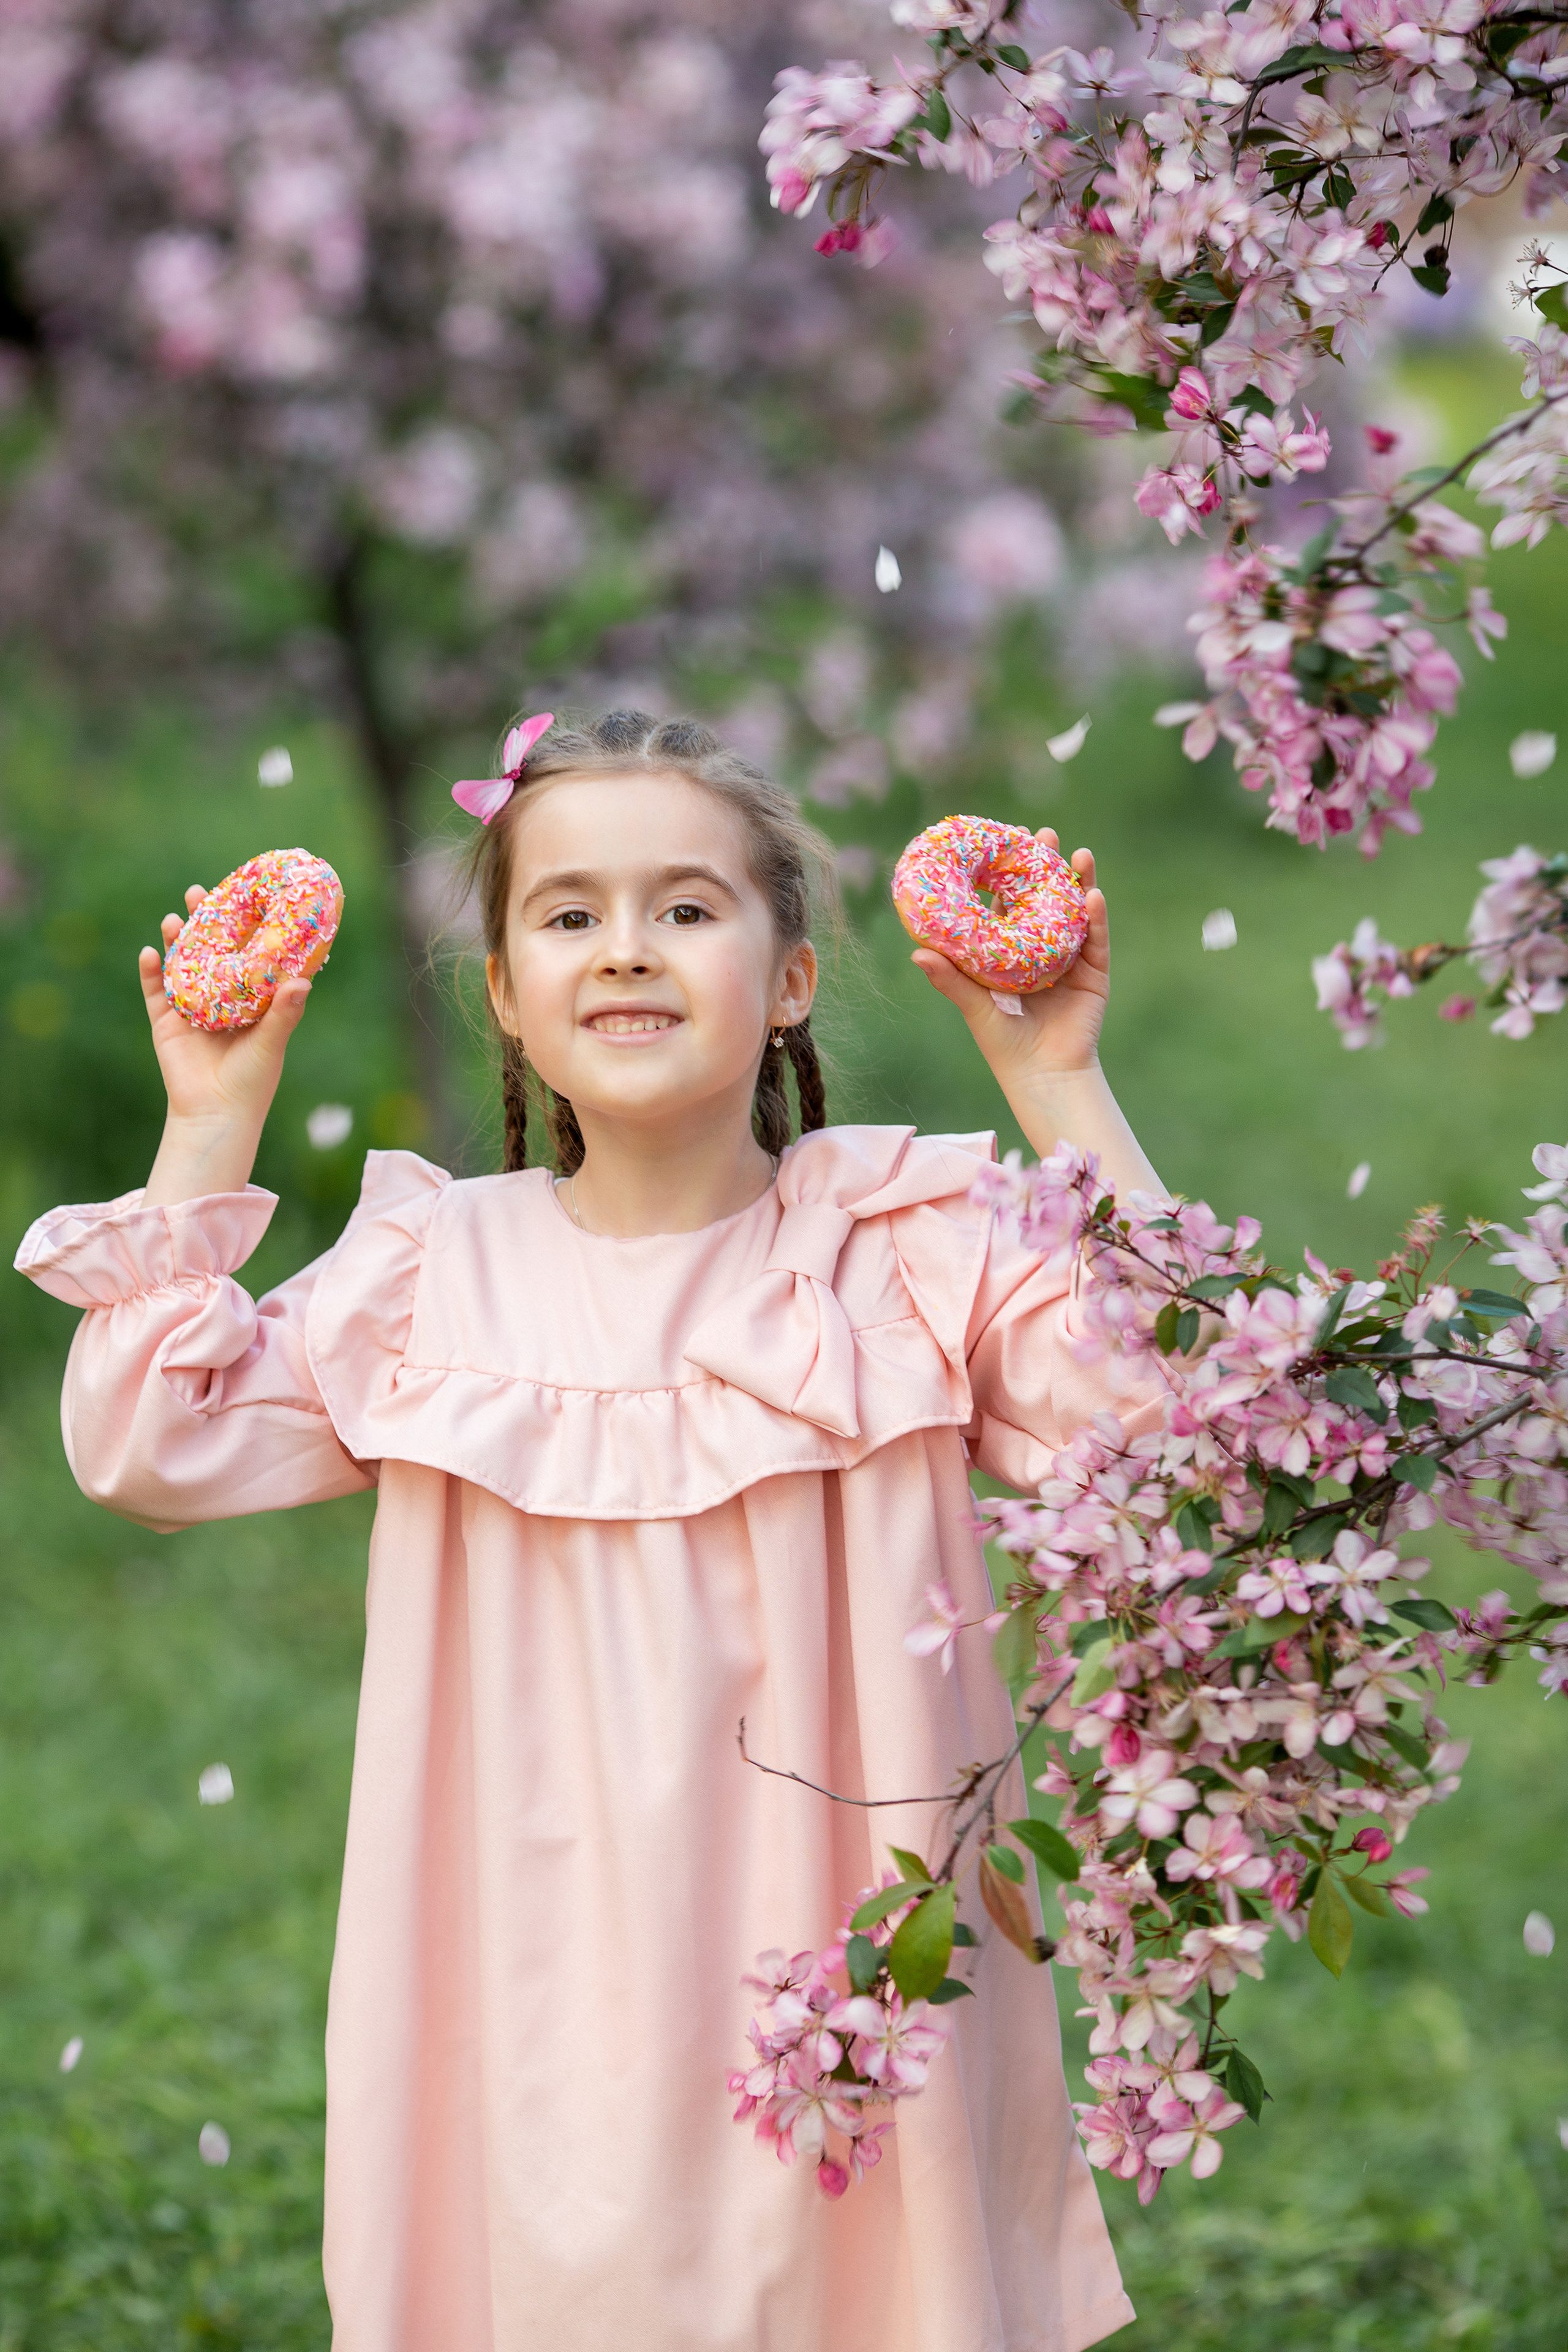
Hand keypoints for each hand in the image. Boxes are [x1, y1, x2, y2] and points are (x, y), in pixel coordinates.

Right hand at [139, 886, 310, 1204]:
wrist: (216, 1115)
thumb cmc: (252, 1081)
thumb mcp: (272, 1042)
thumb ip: (285, 1011)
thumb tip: (303, 981)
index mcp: (248, 998)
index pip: (245, 952)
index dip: (242, 924)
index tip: (243, 893)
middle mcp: (219, 997)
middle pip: (210, 949)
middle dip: (203, 920)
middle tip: (198, 891)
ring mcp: (191, 1007)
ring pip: (181, 964)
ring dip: (176, 940)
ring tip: (175, 918)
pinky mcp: (167, 1023)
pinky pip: (155, 991)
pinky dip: (150, 972)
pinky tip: (148, 953)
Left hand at [910, 835, 1107, 1089]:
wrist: (1042, 1076)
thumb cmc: (1003, 1045)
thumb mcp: (974, 1006)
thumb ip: (949, 979)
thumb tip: (916, 952)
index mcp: (1012, 952)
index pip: (1008, 903)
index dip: (1007, 873)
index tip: (1005, 840)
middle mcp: (1043, 950)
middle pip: (1046, 898)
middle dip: (1047, 865)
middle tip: (1044, 835)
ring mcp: (1072, 959)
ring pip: (1077, 911)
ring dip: (1079, 881)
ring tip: (1079, 854)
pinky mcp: (1095, 974)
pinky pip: (1097, 940)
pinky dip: (1097, 917)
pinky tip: (1093, 894)